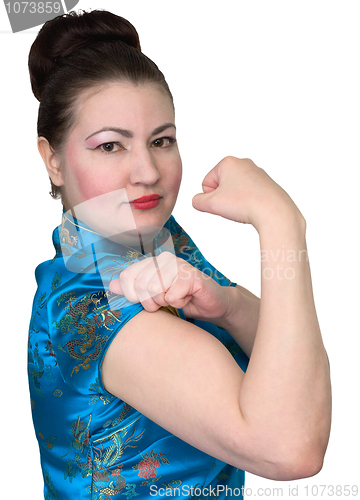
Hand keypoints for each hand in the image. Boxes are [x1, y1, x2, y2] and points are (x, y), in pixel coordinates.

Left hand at [109, 251, 232, 320]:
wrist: (211, 306)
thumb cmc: (182, 300)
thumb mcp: (153, 298)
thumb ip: (134, 291)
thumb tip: (111, 286)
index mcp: (152, 263)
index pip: (127, 277)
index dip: (132, 296)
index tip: (146, 302)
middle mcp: (164, 260)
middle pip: (140, 285)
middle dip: (151, 303)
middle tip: (165, 302)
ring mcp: (179, 265)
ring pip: (155, 290)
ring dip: (166, 302)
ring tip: (177, 298)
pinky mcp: (192, 276)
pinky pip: (173, 295)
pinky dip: (179, 303)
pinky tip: (188, 298)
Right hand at [192, 157, 302, 231]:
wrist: (274, 212)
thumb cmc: (245, 203)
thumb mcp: (212, 204)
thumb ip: (197, 201)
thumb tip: (198, 201)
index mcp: (228, 162)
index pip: (206, 183)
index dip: (210, 197)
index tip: (223, 201)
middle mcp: (243, 163)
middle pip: (220, 185)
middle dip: (223, 198)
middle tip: (233, 205)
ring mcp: (256, 173)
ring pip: (234, 191)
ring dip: (235, 201)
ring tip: (244, 207)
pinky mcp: (266, 184)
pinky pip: (247, 195)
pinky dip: (247, 202)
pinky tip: (253, 207)